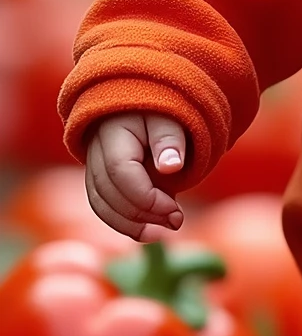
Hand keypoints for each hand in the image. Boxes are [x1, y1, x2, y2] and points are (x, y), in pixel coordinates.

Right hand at [84, 114, 187, 239]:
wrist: (139, 102)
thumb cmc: (158, 109)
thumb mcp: (169, 116)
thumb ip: (169, 140)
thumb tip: (171, 167)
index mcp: (112, 132)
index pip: (121, 173)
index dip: (147, 197)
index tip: (175, 209)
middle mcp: (94, 151)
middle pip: (109, 193)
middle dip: (143, 215)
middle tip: (176, 222)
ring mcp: (92, 166)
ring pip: (101, 205)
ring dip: (130, 225)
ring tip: (162, 233)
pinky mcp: (97, 179)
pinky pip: (103, 206)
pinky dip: (122, 222)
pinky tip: (147, 231)